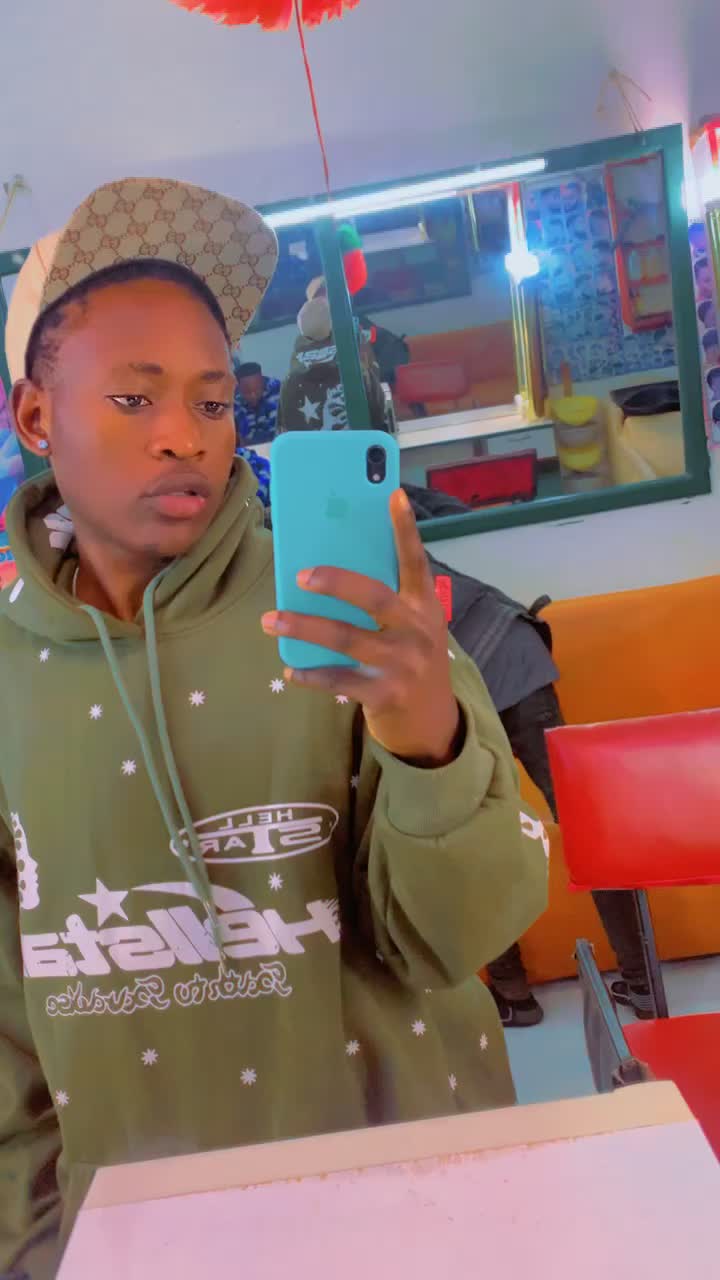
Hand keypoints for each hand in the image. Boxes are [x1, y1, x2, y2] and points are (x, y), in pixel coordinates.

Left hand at [261, 489, 460, 766]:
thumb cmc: (410, 660)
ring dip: (303, 627)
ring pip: (347, 638)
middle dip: (335, 582)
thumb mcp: (410, 627)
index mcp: (424, 605)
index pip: (415, 561)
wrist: (432, 723)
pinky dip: (311, 674)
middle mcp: (418, 631)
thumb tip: (328, 571)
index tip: (393, 494)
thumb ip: (385, 601)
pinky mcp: (385, 694)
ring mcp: (403, 664)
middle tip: (300, 576)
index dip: (405, 529)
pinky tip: (290, 668)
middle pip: (374, 597)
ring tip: (269, 620)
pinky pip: (340, 680)